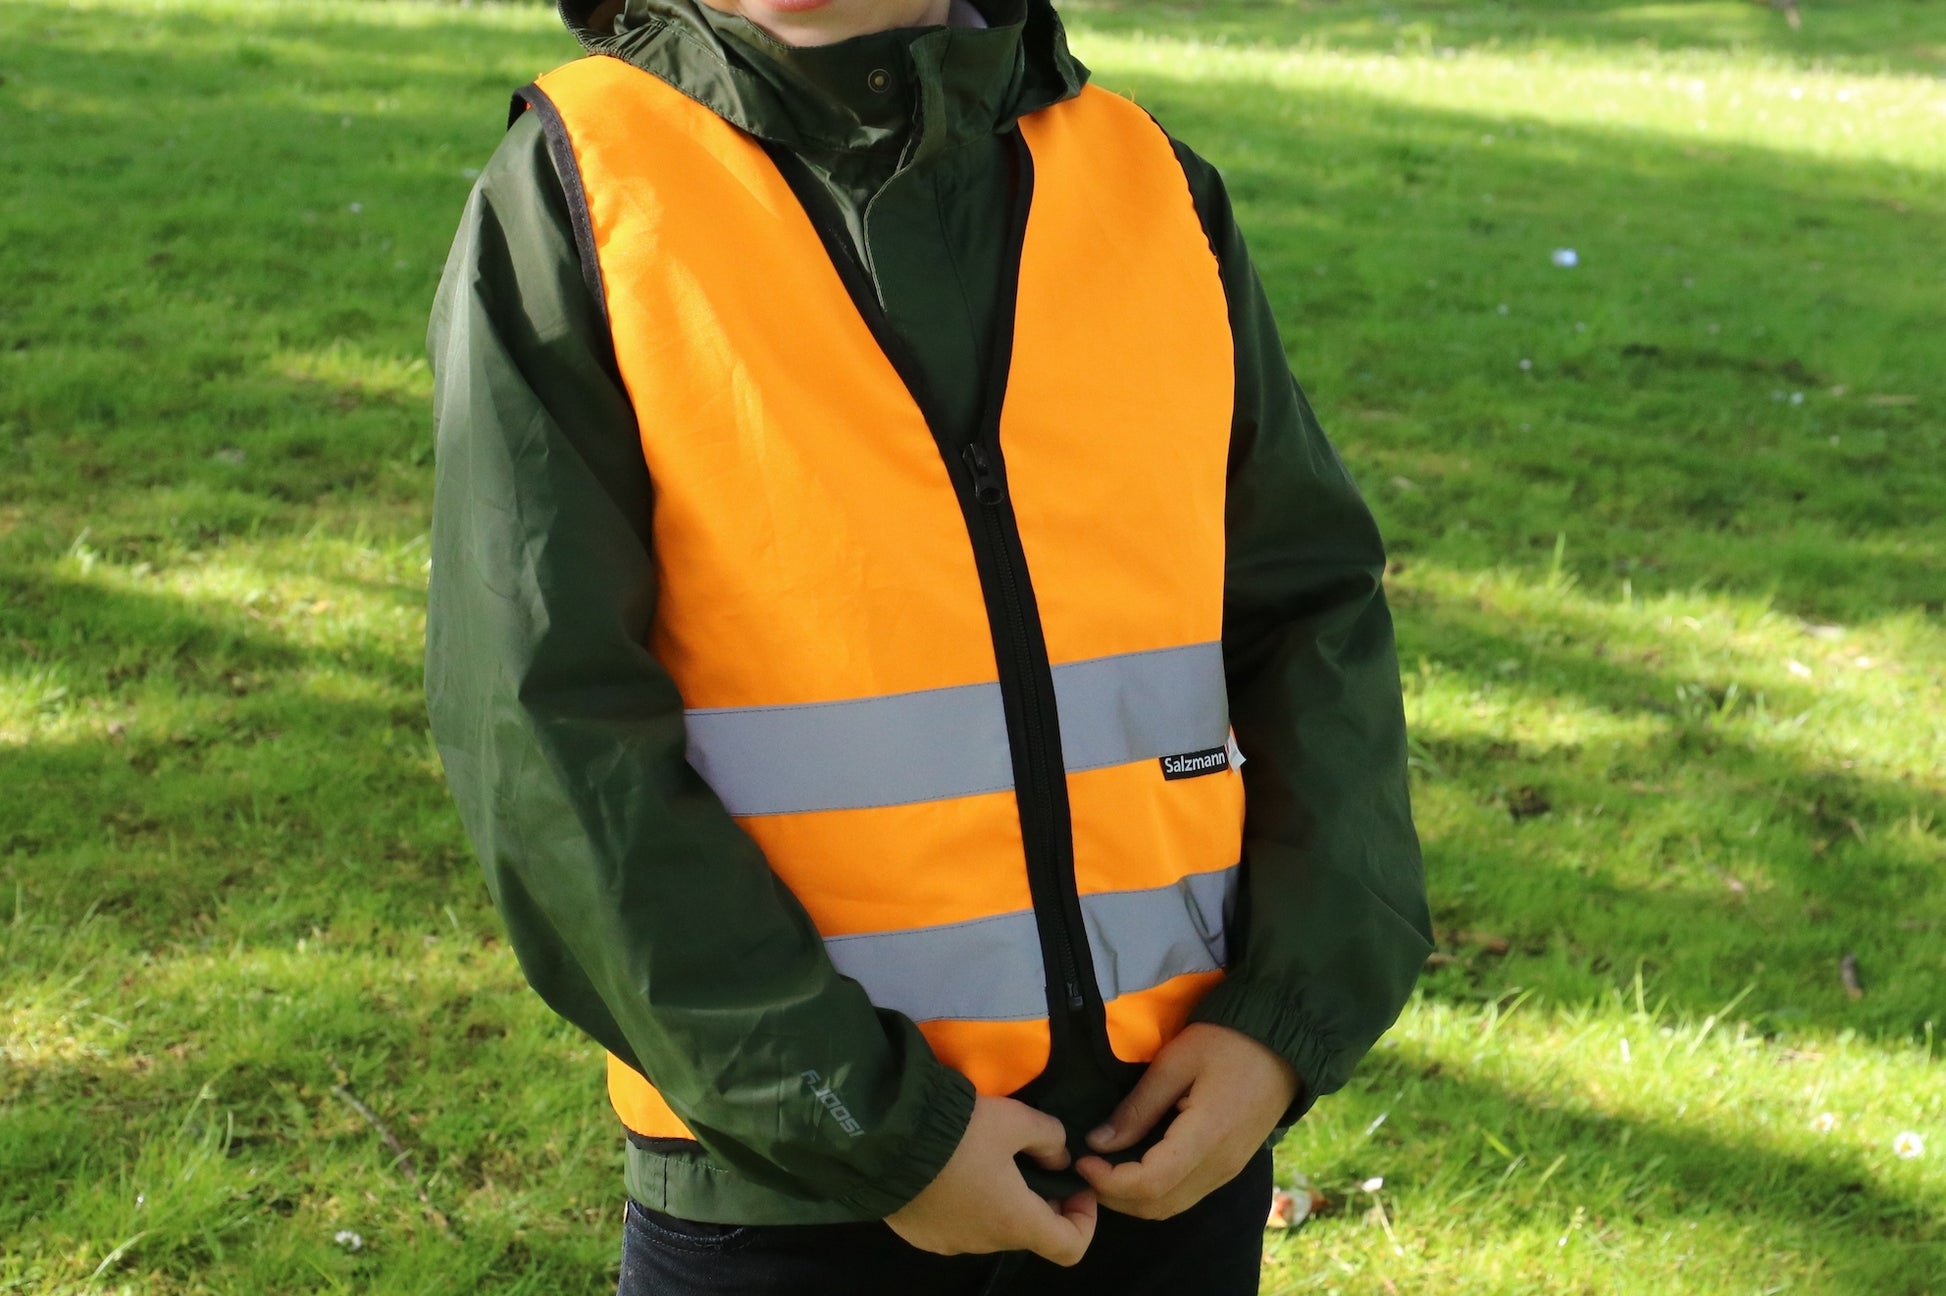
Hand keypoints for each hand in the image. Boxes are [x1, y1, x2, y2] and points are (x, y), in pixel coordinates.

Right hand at [885, 1095, 1097, 1265]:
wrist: (884, 1141)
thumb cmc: (958, 1133)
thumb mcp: (1014, 1119)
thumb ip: (1049, 1137)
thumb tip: (1057, 1157)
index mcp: (1014, 1221)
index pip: (1071, 1248)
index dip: (1085, 1220)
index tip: (1075, 1187)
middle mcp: (984, 1243)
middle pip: (1027, 1231)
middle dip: (1038, 1199)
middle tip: (1030, 1158)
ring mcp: (948, 1243)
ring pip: (990, 1226)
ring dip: (999, 1200)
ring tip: (986, 1157)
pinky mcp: (920, 1235)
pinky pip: (956, 1223)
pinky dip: (966, 1202)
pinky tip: (951, 1168)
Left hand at [1073, 1023, 1298, 1219]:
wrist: (1284, 1045)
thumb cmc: (1227, 1042)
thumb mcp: (1176, 1062)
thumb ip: (1137, 1108)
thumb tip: (1099, 1143)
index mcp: (1206, 1138)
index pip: (1149, 1184)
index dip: (1109, 1181)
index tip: (1082, 1159)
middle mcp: (1219, 1167)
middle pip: (1158, 1206)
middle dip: (1114, 1195)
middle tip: (1087, 1166)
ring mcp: (1227, 1171)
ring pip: (1171, 1206)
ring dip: (1133, 1198)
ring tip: (1105, 1167)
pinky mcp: (1229, 1168)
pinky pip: (1185, 1194)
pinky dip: (1154, 1191)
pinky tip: (1134, 1165)